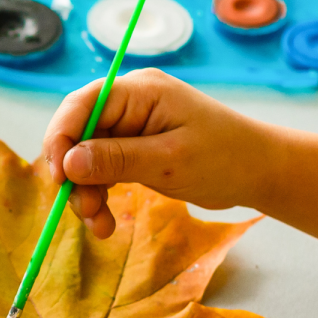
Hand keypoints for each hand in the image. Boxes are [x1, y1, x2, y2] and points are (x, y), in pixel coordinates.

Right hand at [42, 68, 275, 236]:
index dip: (61, 138)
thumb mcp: (170, 161)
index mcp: (140, 91)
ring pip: (86, 156)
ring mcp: (132, 126)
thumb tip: (68, 162)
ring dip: (85, 191)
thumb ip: (118, 159)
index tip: (58, 178)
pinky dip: (100, 194)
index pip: (82, 104)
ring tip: (100, 225)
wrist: (259, 171)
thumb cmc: (225, 158)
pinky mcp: (135, 149)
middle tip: (83, 211)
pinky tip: (105, 221)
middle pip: (79, 132)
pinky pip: (103, 168)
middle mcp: (130, 103)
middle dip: (73, 173)